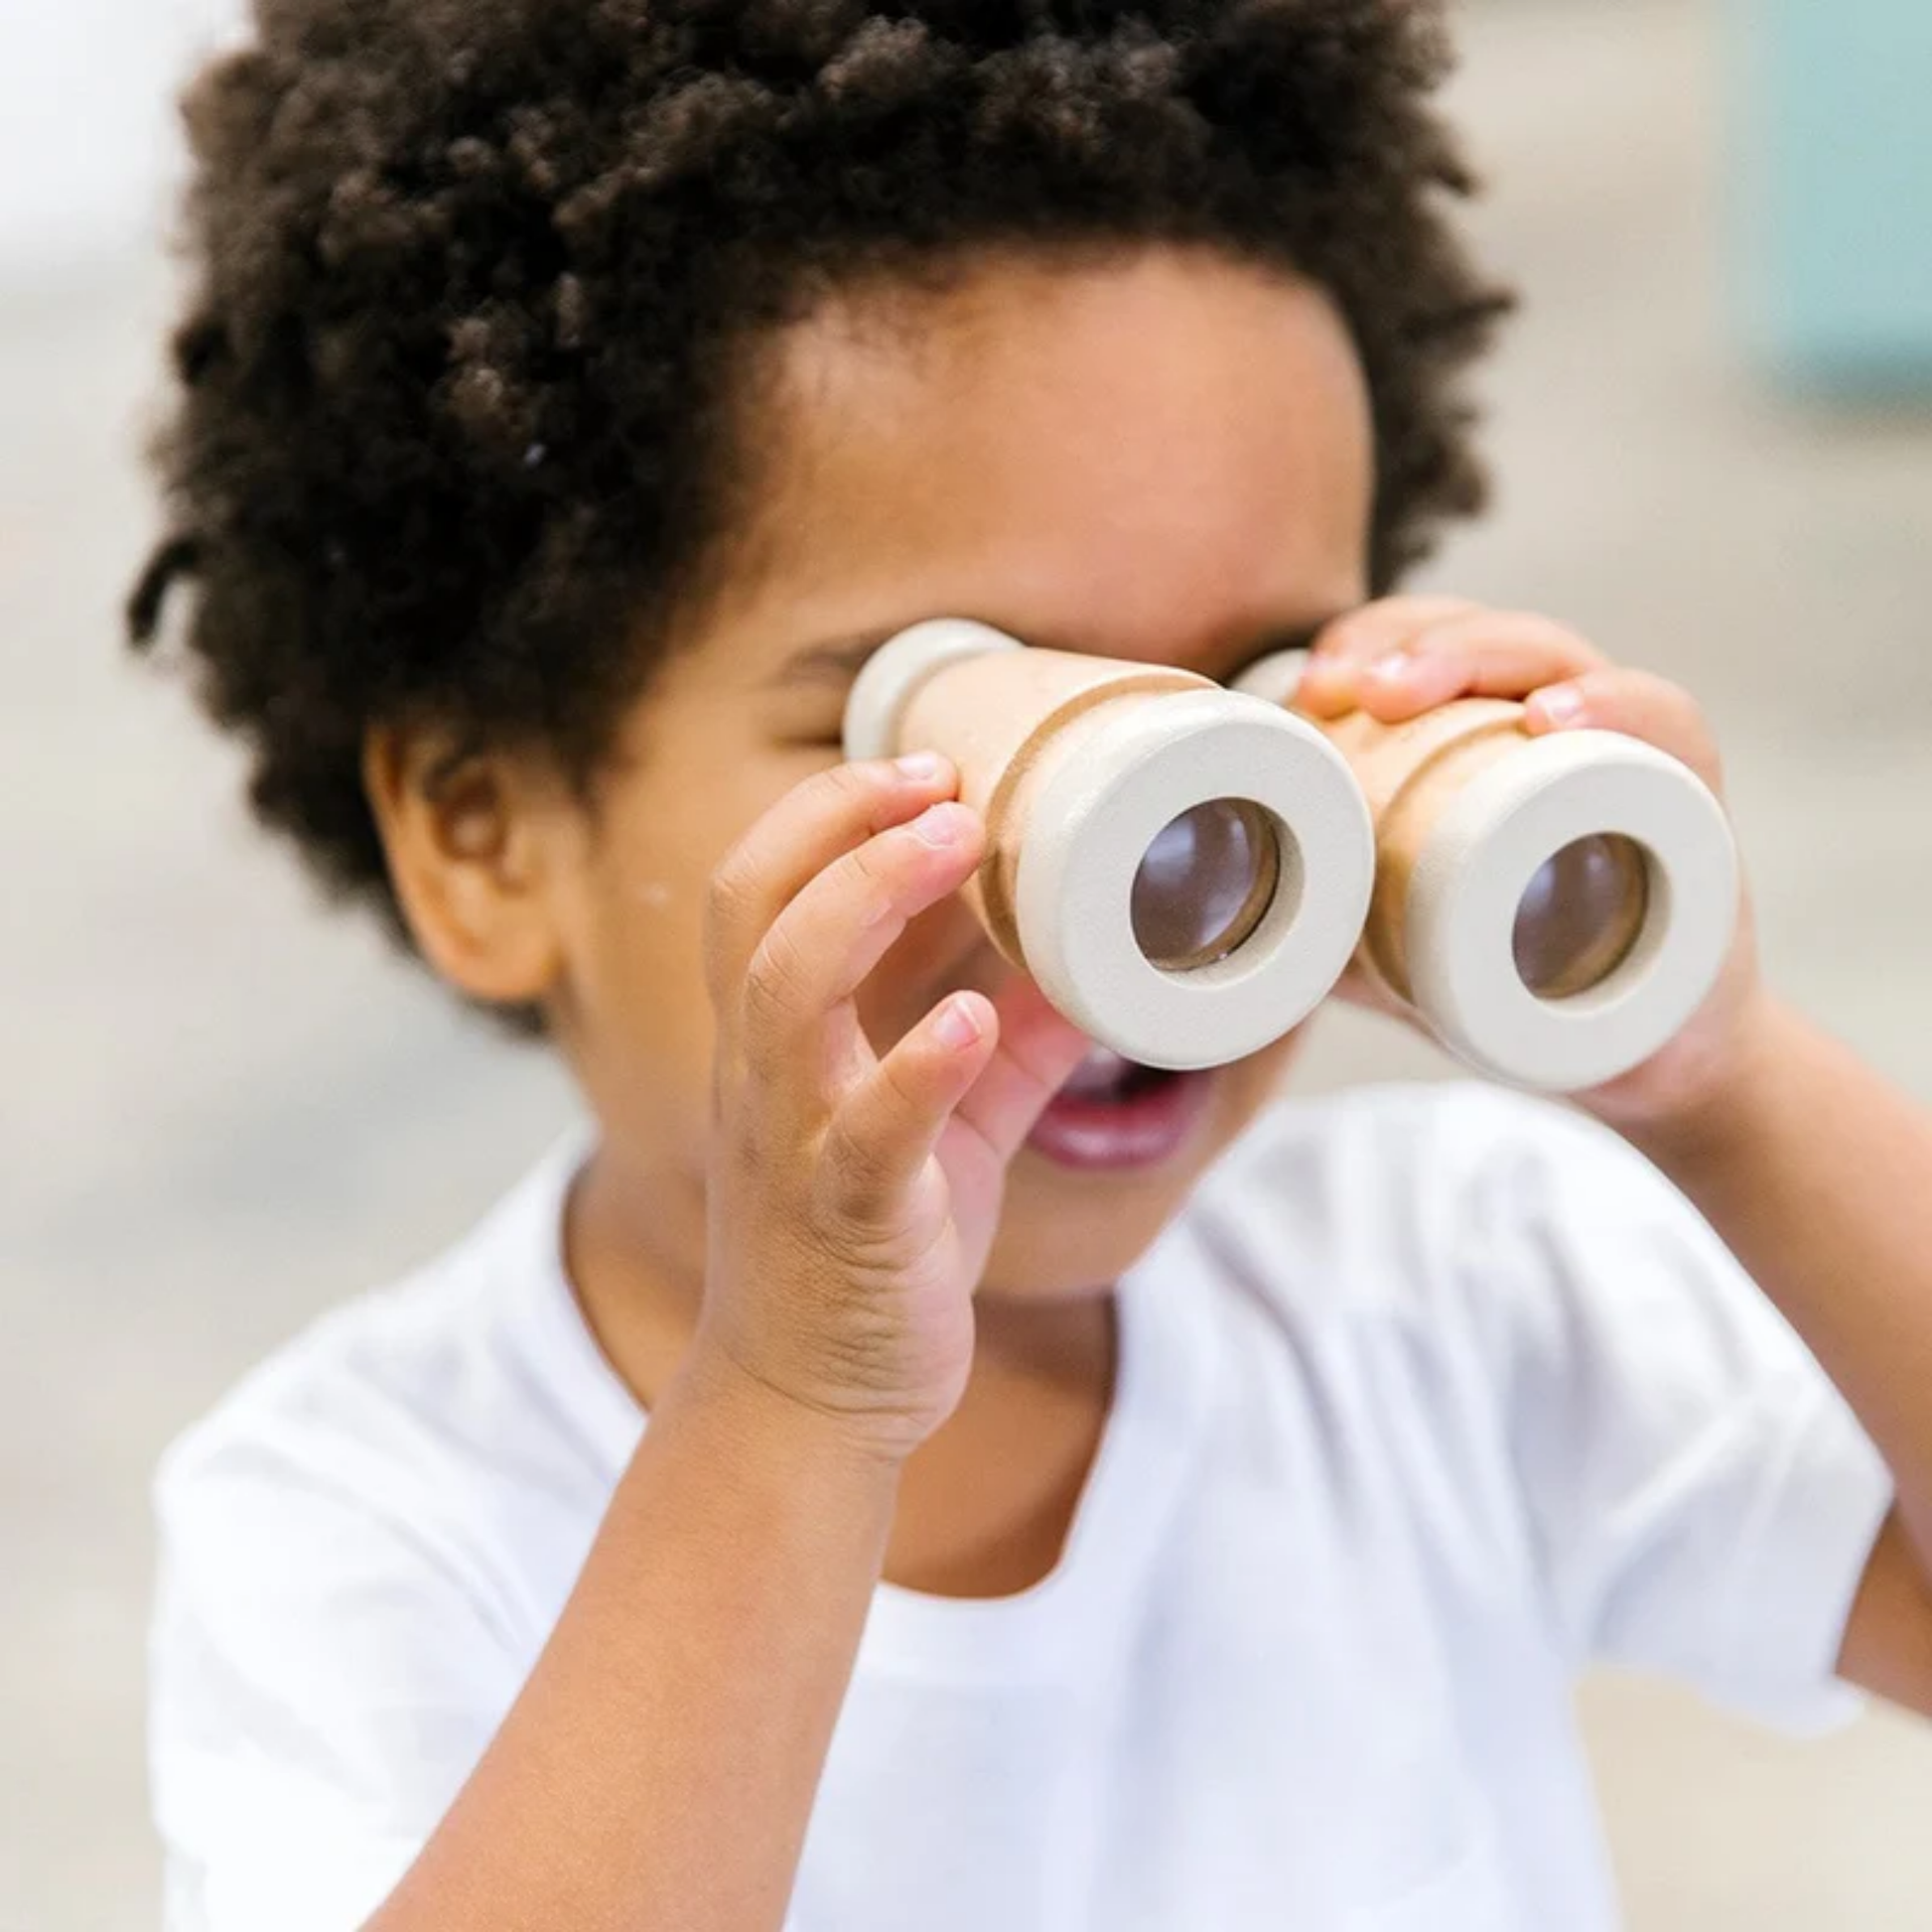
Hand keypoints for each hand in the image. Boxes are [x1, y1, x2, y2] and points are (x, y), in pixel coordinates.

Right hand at [696, 754, 1087, 1460]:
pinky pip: (866, 1129)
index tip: (927, 765)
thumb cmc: (866, 1252)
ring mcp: (794, 1141)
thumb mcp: (943, 1128)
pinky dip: (916, 1064)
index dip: (829, 812)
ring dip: (868, 900)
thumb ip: (1005, 1044)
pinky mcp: (846, 1216)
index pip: (761, 889)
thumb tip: (1098, 964)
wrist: (810, 1407)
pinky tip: (971, 1016)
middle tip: (943, 776)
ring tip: (959, 839)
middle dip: (836, 822)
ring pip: (784, 994)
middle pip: (749, 908)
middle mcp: (764, 1076)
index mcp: (776, 1043)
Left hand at [1295, 596, 1774, 1130]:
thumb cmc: (1508, 981)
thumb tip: (1193, 925)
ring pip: (1567, 661)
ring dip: (1487, 656)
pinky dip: (1620, 708)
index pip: (1427, 648)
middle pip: (1489, 637)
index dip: (1365, 644)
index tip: (1304, 689)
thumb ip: (1314, 922)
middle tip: (1346, 686)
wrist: (1639, 1061)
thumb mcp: (1391, 949)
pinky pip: (1671, 730)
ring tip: (1414, 689)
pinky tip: (1556, 716)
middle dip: (1410, 641)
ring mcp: (1630, 755)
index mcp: (1487, 735)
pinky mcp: (1693, 805)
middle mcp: (1561, 725)